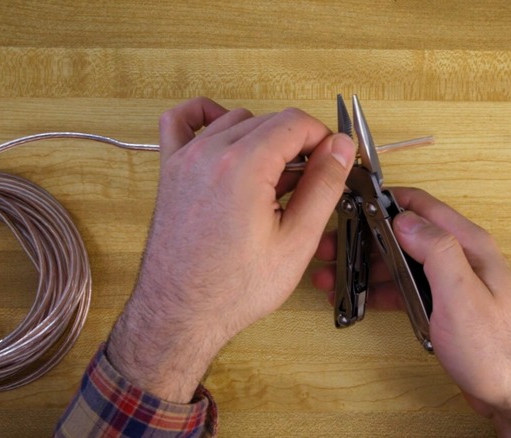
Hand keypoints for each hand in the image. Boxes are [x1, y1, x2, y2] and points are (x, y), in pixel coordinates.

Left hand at [107, 97, 355, 402]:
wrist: (181, 314)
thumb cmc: (234, 288)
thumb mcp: (296, 241)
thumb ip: (323, 185)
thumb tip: (340, 147)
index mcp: (243, 166)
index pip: (294, 122)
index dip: (322, 139)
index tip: (332, 162)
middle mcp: (209, 153)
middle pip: (268, 120)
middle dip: (297, 143)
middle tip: (310, 182)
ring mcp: (185, 159)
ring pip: (235, 120)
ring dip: (261, 138)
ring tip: (274, 180)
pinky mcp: (170, 171)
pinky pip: (181, 121)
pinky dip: (205, 118)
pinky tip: (226, 138)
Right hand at [313, 187, 510, 436]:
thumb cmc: (499, 352)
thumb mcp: (463, 295)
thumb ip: (436, 250)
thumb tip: (404, 218)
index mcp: (468, 245)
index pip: (421, 205)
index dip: (383, 201)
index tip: (350, 207)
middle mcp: (461, 258)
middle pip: (406, 233)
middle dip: (366, 238)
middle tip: (332, 248)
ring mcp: (453, 283)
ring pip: (403, 262)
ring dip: (368, 267)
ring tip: (334, 277)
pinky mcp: (446, 307)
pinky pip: (408, 288)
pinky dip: (382, 290)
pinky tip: (360, 298)